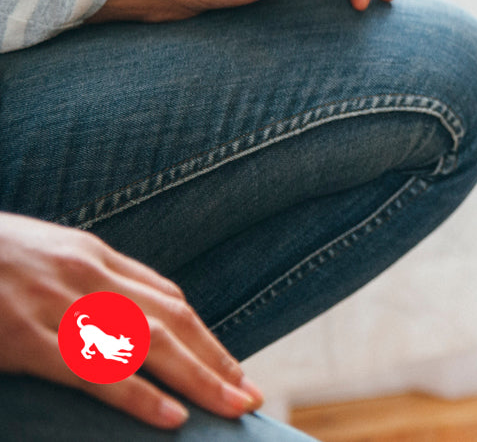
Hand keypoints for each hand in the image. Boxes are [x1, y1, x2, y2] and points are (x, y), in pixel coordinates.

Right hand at [0, 212, 262, 428]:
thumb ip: (78, 278)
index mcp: (92, 254)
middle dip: (217, 359)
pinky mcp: (30, 338)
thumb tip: (114, 312)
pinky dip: (141, 396)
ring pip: (151, 344)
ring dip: (199, 379)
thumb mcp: (37, 254)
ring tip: (232, 407)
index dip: (203, 333)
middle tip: (250, 394)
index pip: (166, 296)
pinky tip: (172, 418)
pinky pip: (98, 372)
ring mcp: (62, 305)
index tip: (229, 363)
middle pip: (173, 319)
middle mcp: (89, 274)